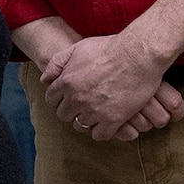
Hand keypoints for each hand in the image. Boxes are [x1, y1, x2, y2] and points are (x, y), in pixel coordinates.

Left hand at [42, 34, 183, 140]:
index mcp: (66, 81)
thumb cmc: (109, 48)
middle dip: (70, 110)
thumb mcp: (78, 48)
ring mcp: (94, 111)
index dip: (58, 99)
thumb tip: (45, 79)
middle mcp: (76, 98)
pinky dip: (101, 131)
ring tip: (94, 114)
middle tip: (81, 106)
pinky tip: (106, 123)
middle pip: (64, 115)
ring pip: (80, 126)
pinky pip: (99, 135)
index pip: (51, 99)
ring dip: (86, 120)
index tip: (67, 98)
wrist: (138, 55)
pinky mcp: (112, 120)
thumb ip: (57, 62)